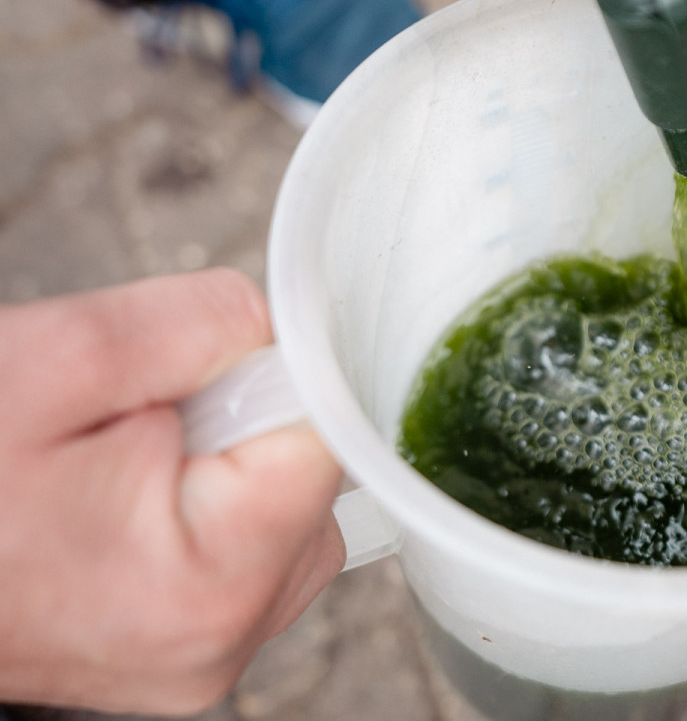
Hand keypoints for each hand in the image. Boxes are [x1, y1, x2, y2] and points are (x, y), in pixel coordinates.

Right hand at [0, 269, 344, 713]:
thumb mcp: (61, 356)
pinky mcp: (180, 651)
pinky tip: (119, 498)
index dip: (281, 378)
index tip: (215, 364)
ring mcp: (199, 659)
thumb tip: (286, 326)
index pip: (330, 442)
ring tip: (110, 464)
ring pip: (280, 514)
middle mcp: (220, 643)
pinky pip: (240, 551)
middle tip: (132, 422)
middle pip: (312, 482)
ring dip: (221, 462)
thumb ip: (204, 322)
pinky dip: (200, 504)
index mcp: (209, 584)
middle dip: (242, 422)